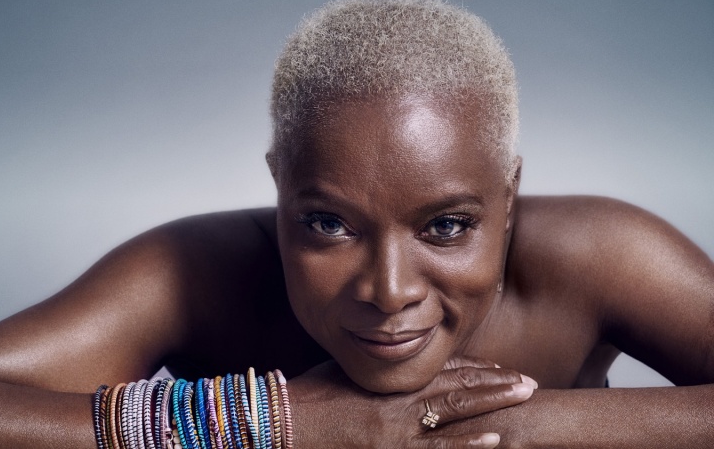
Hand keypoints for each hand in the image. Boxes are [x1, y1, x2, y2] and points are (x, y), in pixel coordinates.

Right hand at [287, 357, 536, 447]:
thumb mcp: (347, 377)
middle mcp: (399, 396)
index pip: (443, 369)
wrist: (282, 419)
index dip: (476, 370)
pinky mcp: (389, 448)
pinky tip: (495, 439)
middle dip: (496, 383)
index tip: (501, 370)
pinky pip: (436, 448)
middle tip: (529, 382)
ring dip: (494, 403)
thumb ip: (380, 377)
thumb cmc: (309, 397)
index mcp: (391, 378)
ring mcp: (397, 424)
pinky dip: (466, 444)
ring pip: (456, 409)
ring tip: (525, 396)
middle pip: (457, 385)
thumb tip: (400, 375)